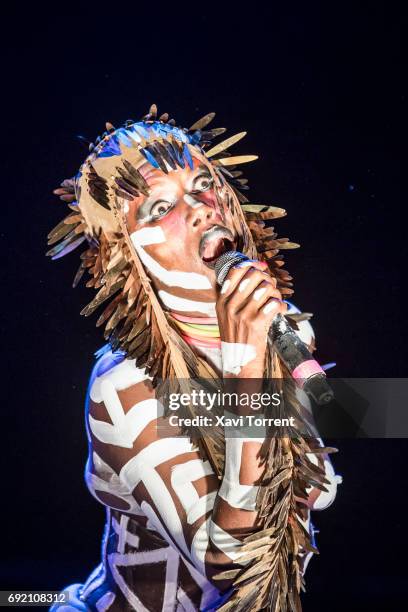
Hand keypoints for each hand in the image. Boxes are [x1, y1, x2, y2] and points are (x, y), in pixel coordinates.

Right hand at [216, 260, 286, 377]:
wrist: (239, 361)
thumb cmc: (237, 336)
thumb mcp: (226, 315)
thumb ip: (234, 296)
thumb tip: (254, 273)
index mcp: (222, 301)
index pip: (235, 272)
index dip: (251, 264)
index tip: (261, 265)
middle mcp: (230, 306)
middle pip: (253, 276)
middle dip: (267, 278)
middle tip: (271, 286)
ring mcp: (242, 314)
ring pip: (265, 288)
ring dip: (275, 292)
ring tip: (276, 299)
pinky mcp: (256, 323)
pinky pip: (274, 303)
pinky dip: (281, 305)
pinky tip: (281, 309)